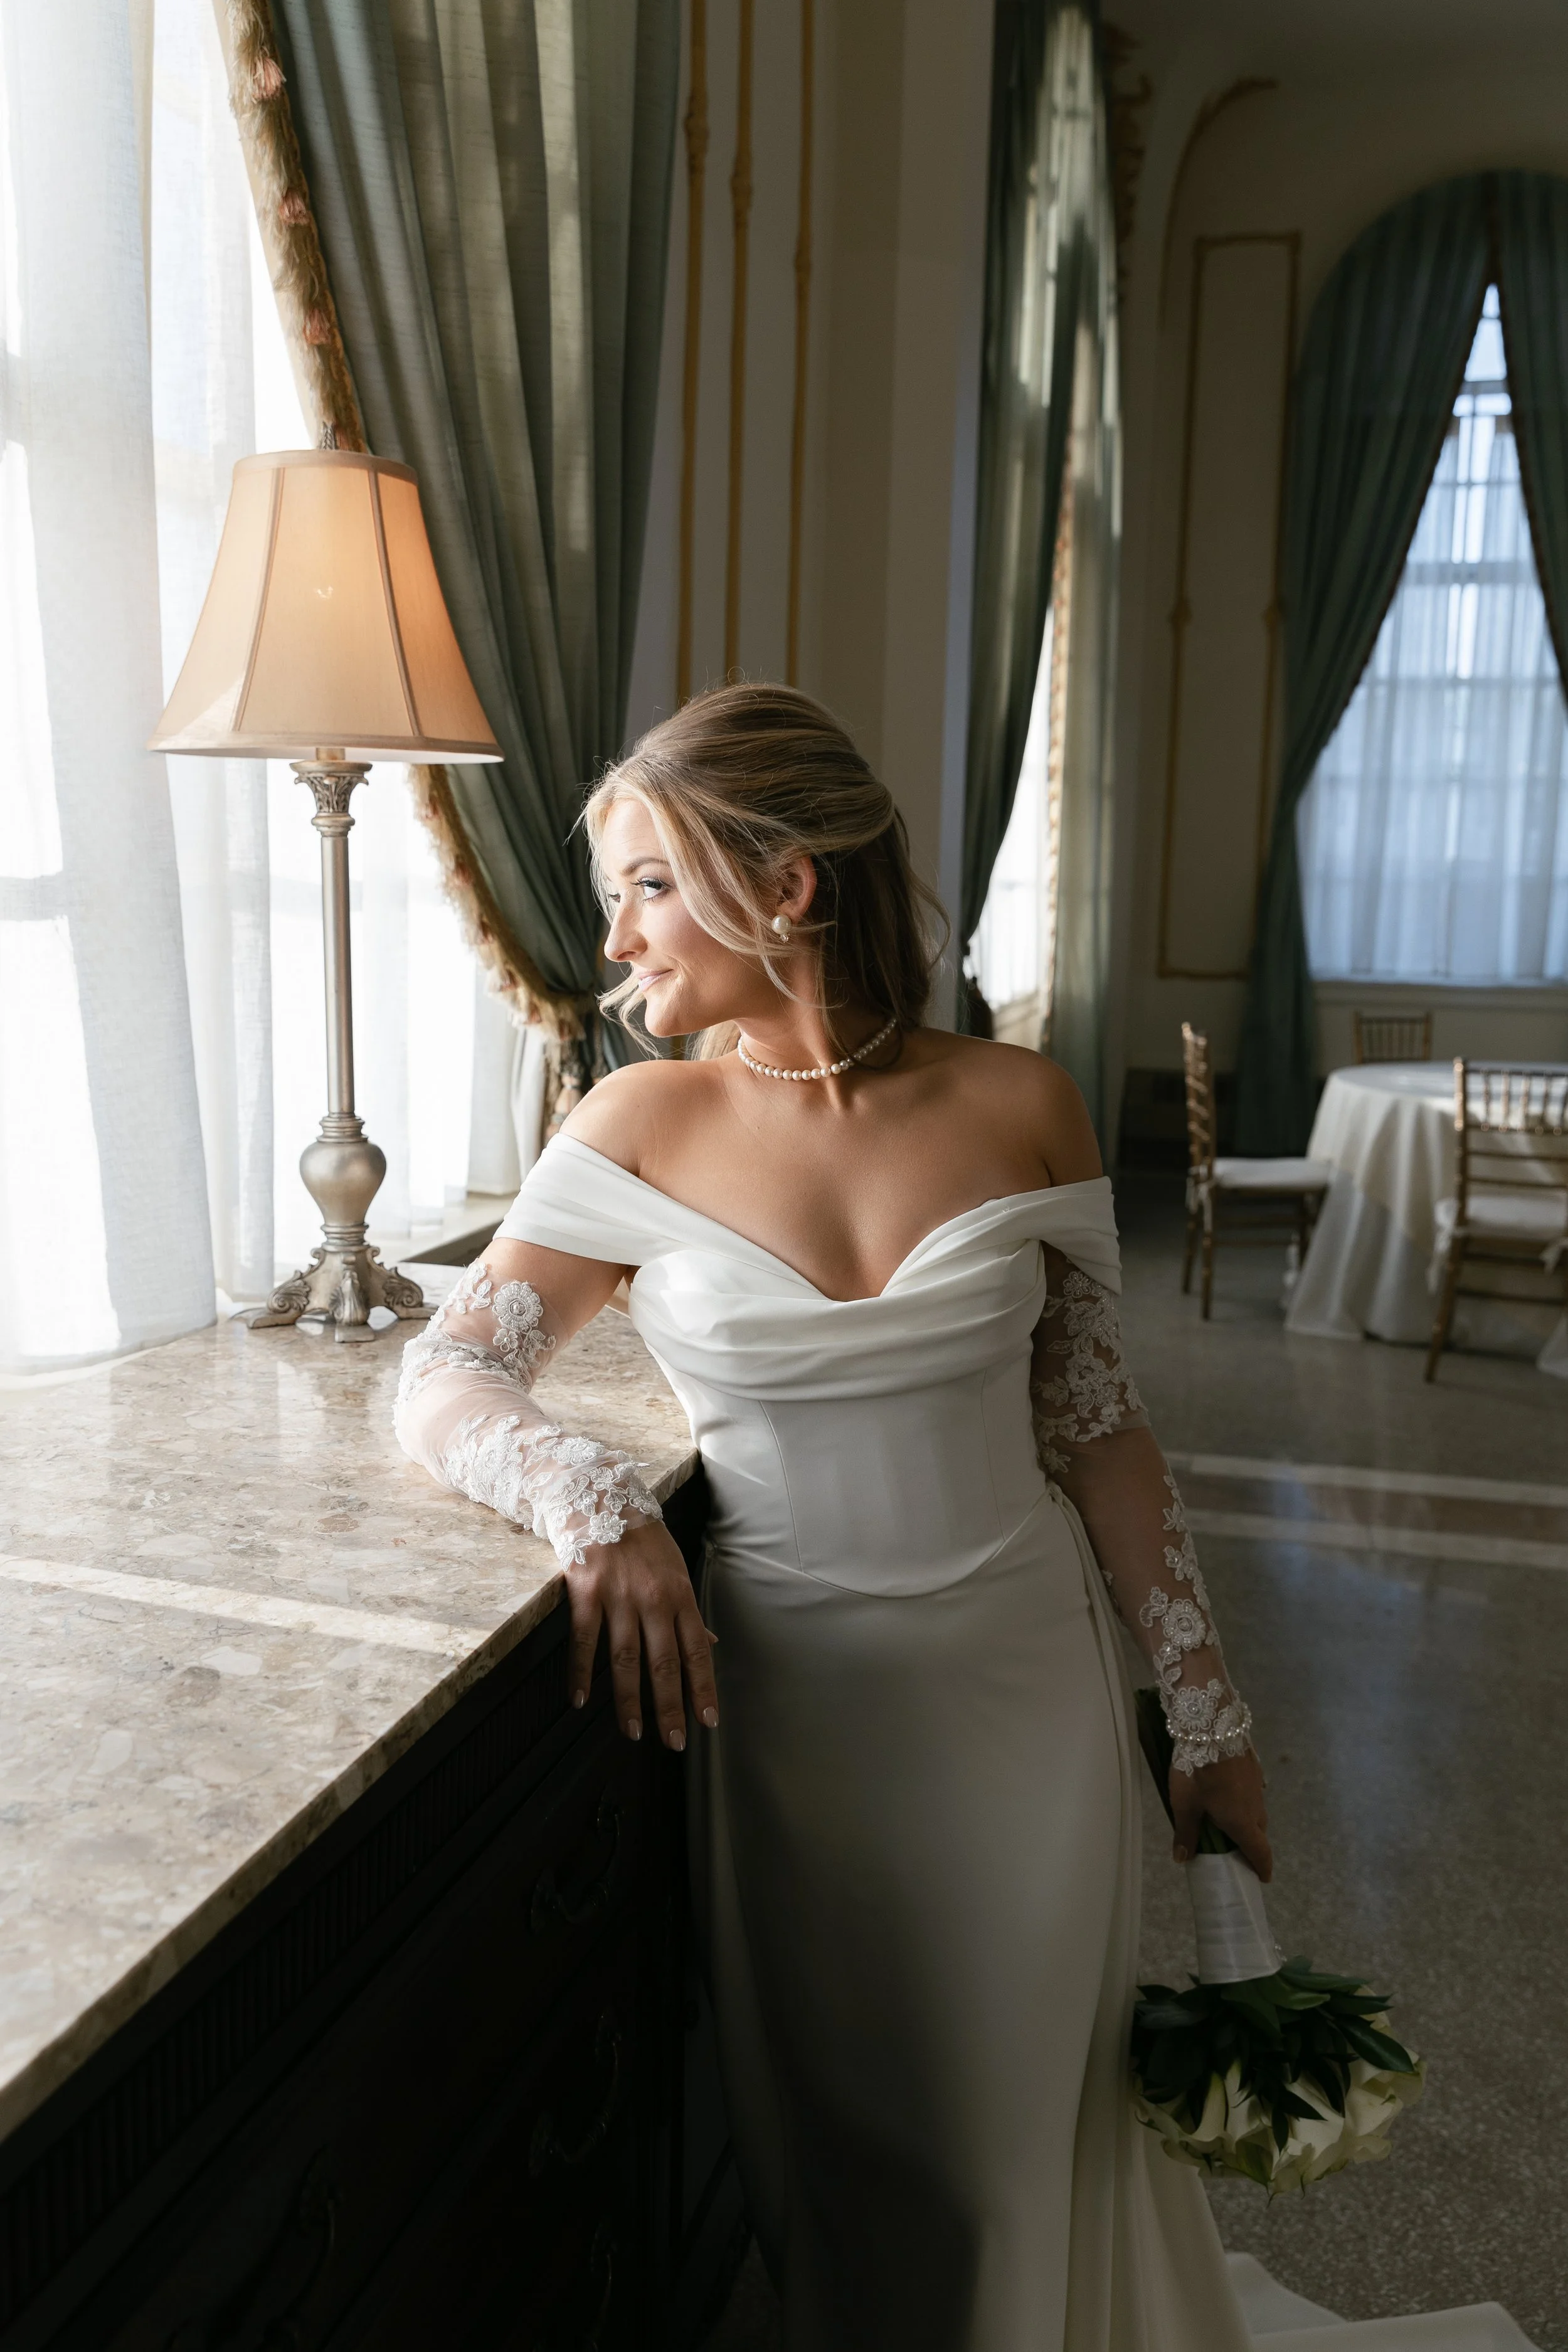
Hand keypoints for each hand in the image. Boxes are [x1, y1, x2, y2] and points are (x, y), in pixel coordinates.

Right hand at [566, 1516, 718, 1750]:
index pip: (696, 1651)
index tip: (707, 1722)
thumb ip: (688, 1611)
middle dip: (670, 1707)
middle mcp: (653, 1599)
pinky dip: (581, 1673)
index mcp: (679, 1595)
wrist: (600, 1495)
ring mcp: (619, 1596)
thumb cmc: (642, 1537)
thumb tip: (711, 1644)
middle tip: (673, 1742)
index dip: (703, 1688)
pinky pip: (584, 1641)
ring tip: (633, 1732)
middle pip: (664, 1663)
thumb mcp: (675, 1568)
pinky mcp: (586, 1592)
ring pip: (626, 1659)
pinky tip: (580, 1700)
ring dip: (629, 1701)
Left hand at [1170, 1749, 1271, 1881]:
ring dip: (1247, 1818)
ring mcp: (1257, 1784)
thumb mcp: (1185, 1804)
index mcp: (1242, 1822)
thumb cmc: (1197, 1771)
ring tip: (1228, 1818)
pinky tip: (1229, 1790)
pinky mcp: (1254, 1766)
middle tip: (1237, 1848)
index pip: (1260, 1851)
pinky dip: (1244, 1798)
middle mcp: (1255, 1806)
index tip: (1263, 1878)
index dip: (1262, 1867)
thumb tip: (1183, 1859)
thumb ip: (1186, 1832)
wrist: (1213, 1726)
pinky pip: (1252, 1791)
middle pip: (1259, 1831)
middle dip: (1251, 1843)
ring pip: (1256, 1810)